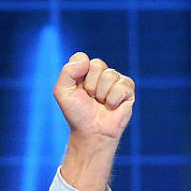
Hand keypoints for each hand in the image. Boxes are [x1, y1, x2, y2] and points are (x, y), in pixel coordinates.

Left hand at [53, 52, 135, 190]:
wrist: (92, 132)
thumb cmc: (77, 114)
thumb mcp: (63, 93)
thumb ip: (67, 72)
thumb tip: (86, 60)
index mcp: (84, 71)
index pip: (81, 57)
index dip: (78, 73)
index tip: (76, 89)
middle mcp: (101, 73)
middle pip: (97, 65)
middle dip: (89, 85)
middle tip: (90, 98)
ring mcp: (116, 80)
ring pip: (109, 75)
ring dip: (101, 94)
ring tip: (100, 104)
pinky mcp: (128, 89)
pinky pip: (121, 86)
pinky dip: (113, 100)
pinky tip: (111, 107)